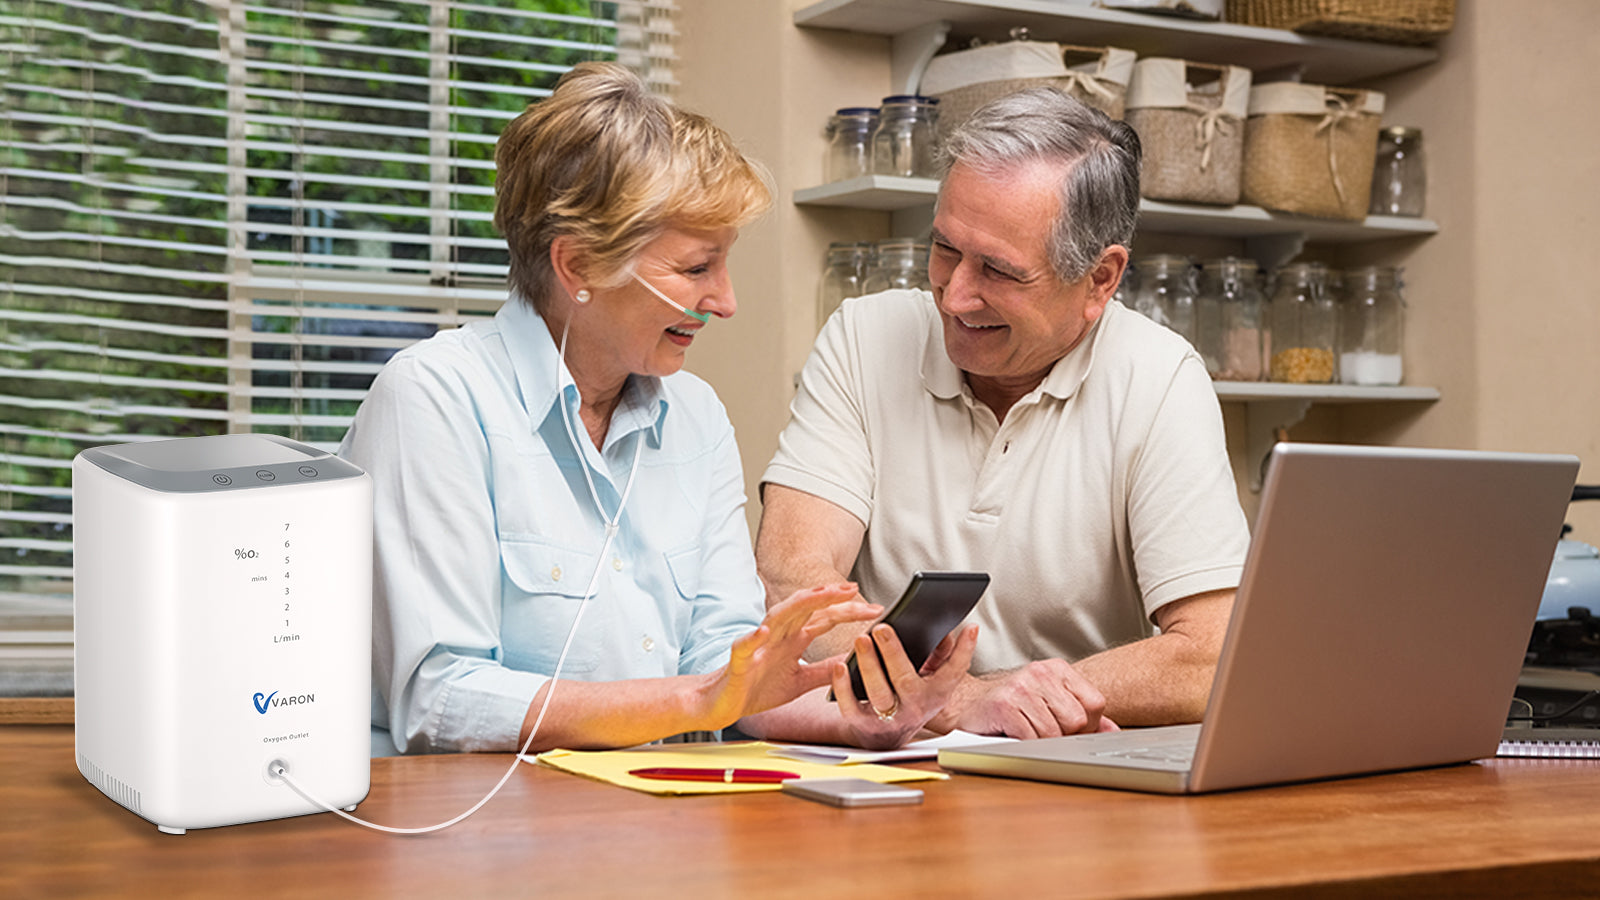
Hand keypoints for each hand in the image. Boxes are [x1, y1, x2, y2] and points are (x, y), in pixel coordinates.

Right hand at [699, 583, 879, 727]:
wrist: (723, 704)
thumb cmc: (756, 688)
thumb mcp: (800, 681)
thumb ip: (824, 671)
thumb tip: (850, 662)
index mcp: (792, 640)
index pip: (824, 619)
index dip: (847, 612)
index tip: (873, 608)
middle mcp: (777, 636)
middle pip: (805, 609)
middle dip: (829, 596)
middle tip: (854, 589)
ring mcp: (757, 645)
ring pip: (778, 616)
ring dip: (799, 604)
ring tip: (820, 594)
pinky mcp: (738, 662)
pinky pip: (744, 646)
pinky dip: (753, 637)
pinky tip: (764, 632)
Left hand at [830, 623, 978, 750]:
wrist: (888, 736)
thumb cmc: (910, 697)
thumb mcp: (933, 680)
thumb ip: (945, 655)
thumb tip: (956, 631)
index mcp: (935, 693)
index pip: (954, 672)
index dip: (964, 651)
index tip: (969, 627)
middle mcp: (914, 707)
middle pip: (906, 680)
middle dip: (893, 653)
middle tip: (882, 628)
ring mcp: (889, 718)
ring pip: (878, 693)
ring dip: (869, 665)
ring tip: (861, 640)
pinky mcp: (863, 724)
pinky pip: (851, 707)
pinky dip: (844, 687)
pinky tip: (841, 665)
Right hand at [925, 659, 1117, 738]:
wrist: (968, 705)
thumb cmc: (1011, 706)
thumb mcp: (1051, 703)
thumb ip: (1084, 717)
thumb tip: (1113, 732)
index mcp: (1057, 669)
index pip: (1095, 703)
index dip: (1087, 724)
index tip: (1069, 728)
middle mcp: (1040, 673)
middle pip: (1077, 720)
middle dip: (1065, 736)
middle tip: (1045, 732)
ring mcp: (1021, 687)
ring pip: (1054, 733)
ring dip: (1042, 743)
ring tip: (1028, 733)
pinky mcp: (1004, 705)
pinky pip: (1031, 739)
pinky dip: (1026, 745)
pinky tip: (1015, 735)